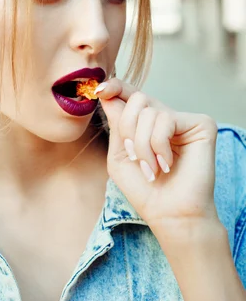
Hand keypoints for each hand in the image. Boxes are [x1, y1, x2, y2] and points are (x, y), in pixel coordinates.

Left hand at [95, 78, 219, 242]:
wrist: (168, 214)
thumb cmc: (144, 189)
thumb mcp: (119, 155)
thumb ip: (116, 124)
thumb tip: (109, 94)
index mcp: (145, 123)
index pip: (131, 94)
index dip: (115, 87)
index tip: (100, 90)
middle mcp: (165, 117)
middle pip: (136, 98)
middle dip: (127, 129)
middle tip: (133, 156)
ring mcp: (184, 120)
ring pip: (148, 112)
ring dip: (142, 146)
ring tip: (151, 168)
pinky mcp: (201, 124)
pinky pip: (166, 120)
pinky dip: (158, 146)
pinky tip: (166, 164)